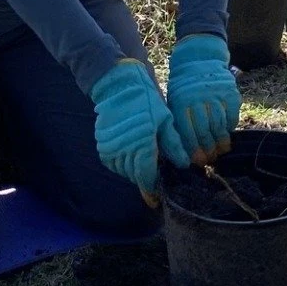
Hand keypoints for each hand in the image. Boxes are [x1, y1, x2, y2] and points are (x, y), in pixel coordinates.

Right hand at [90, 59, 188, 192]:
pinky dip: (123, 165)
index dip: (153, 189)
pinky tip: (133, 157)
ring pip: (124, 172)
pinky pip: (113, 164)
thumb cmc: (146, 102)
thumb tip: (184, 164)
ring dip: (135, 172)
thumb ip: (173, 144)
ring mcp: (110, 149)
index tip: (158, 198)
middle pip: (135, 176)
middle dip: (146, 178)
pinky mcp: (102, 146)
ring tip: (146, 164)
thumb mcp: (165, 120)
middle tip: (156, 177)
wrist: (118, 87)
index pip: (146, 177)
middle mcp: (124, 151)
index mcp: (142, 145)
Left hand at [167, 34, 240, 165]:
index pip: (187, 132)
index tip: (197, 162)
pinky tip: (227, 135)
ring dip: (220, 141)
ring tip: (221, 152)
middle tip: (210, 160)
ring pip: (219, 125)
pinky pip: (231, 115)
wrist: (200, 58)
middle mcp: (198, 99)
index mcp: (181, 103)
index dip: (193, 149)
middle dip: (207, 149)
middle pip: (204, 131)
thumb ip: (178, 122)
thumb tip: (182, 150)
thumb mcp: (174, 100)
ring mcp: (216, 95)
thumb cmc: (183, 85)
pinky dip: (230, 127)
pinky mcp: (230, 92)